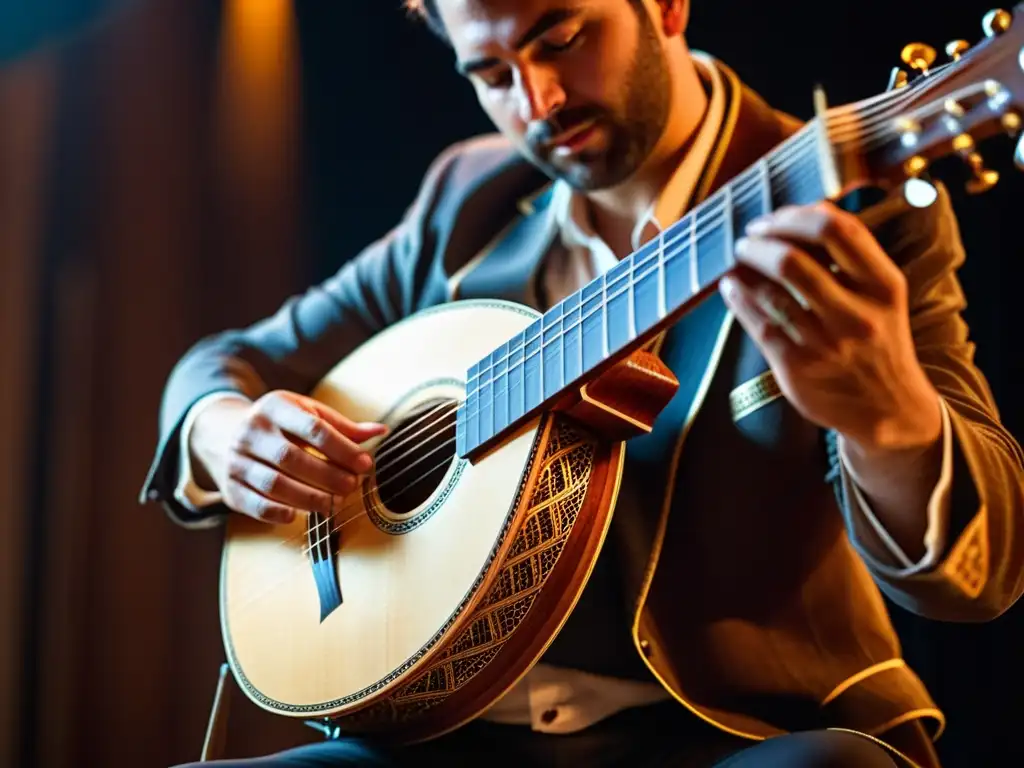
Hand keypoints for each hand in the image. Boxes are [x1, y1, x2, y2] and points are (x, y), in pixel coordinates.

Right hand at [189, 391, 387, 523]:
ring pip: (274, 484)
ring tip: (333, 502)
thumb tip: (381, 431)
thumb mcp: (307, 414)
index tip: (365, 464)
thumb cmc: (281, 425)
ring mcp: (237, 460)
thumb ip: (343, 427)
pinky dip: (278, 513)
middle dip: (328, 475)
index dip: (343, 449)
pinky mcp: (230, 488)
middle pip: (292, 458)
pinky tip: (298, 515)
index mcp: (275, 407)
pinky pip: (255, 504)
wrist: (224, 434)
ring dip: (309, 497)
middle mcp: (251, 431)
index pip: (313, 428)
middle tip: (352, 486)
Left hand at [719, 201, 941, 452]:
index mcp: (884, 286)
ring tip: (736, 261)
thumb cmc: (877, 340)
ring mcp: (826, 343)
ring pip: (770, 292)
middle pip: (793, 259)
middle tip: (746, 239)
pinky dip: (739, 298)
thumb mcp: (882, 296)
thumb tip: (797, 216)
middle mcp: (858, 314)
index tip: (773, 219)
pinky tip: (731, 287)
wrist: (888, 409)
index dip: (795, 216)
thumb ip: (850, 258)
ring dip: (744, 268)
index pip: (839, 230)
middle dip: (760, 242)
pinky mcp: (798, 367)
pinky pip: (758, 323)